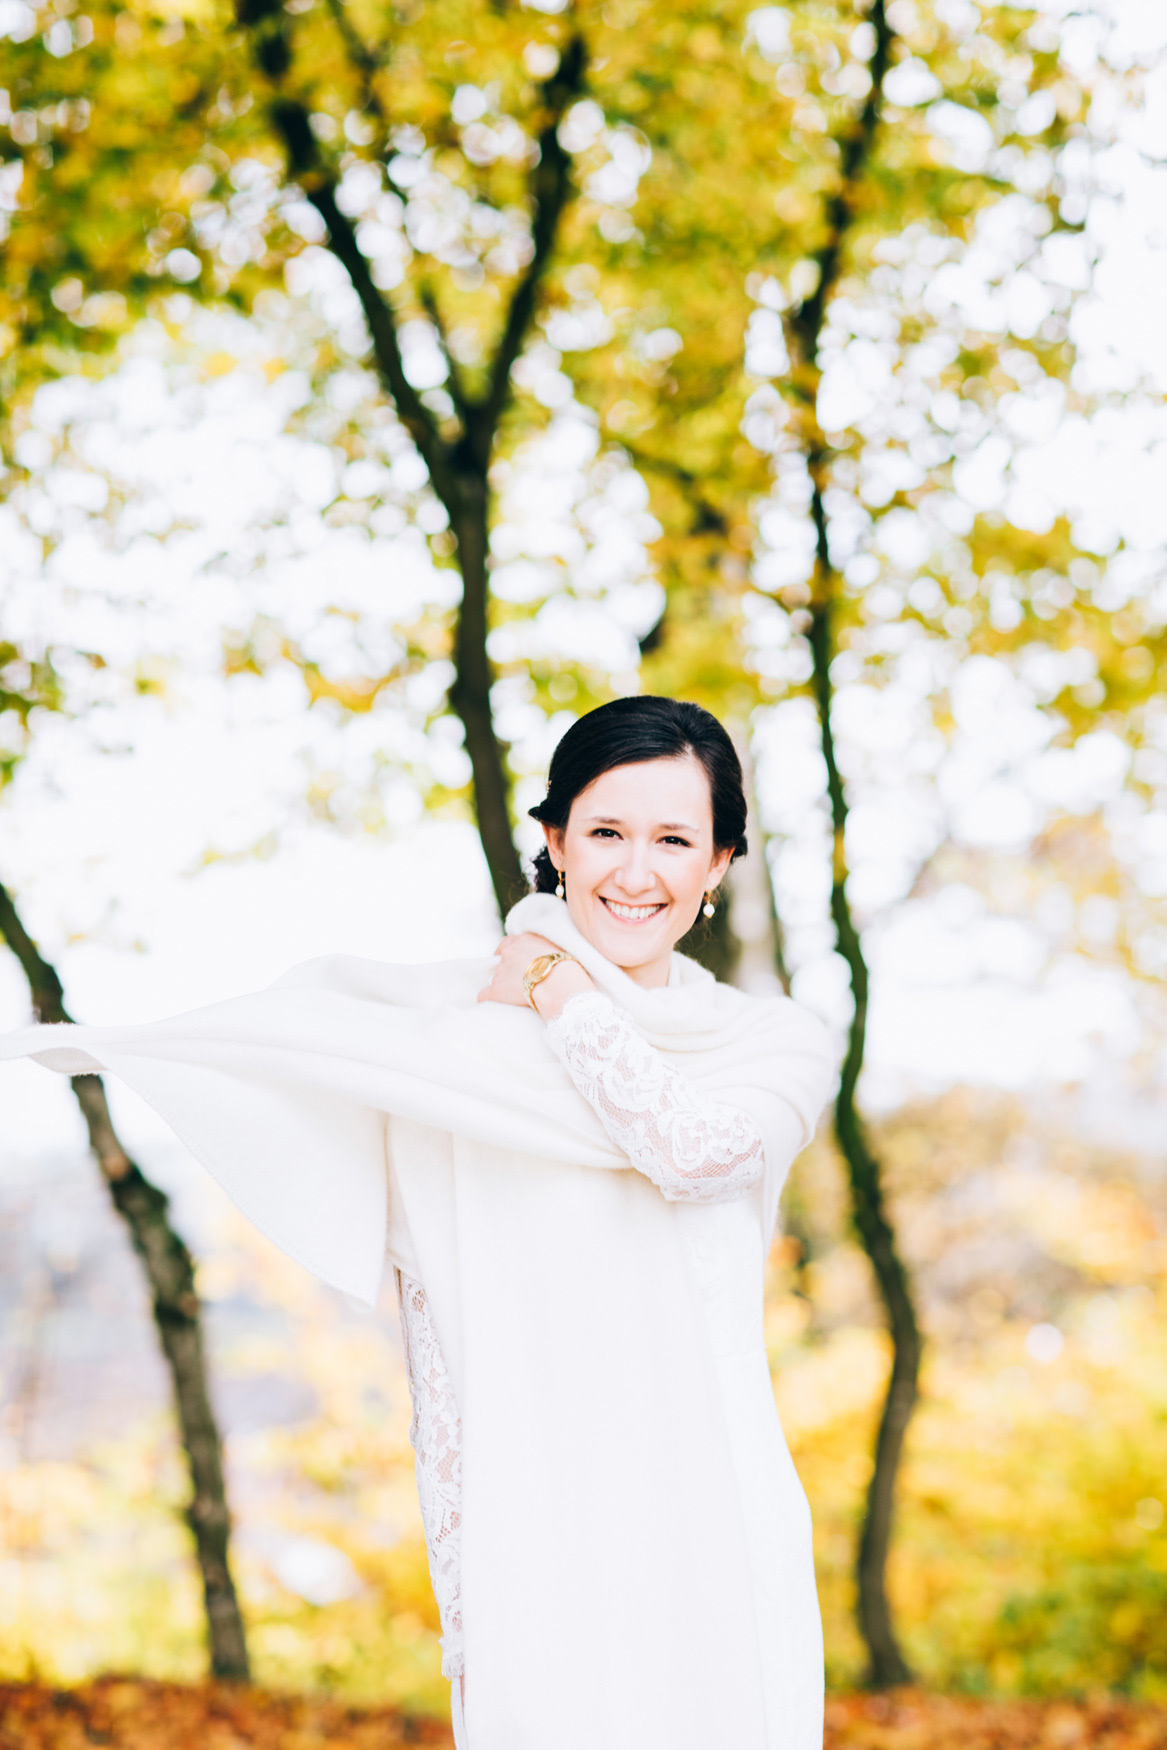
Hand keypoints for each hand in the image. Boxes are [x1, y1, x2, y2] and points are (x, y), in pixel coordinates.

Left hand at [477, 932, 595, 1016]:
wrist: (559, 982)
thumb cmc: (567, 968)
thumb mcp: (558, 950)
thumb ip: (547, 951)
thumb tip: (549, 961)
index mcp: (524, 941)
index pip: (508, 943)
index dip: (510, 954)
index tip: (515, 963)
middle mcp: (509, 952)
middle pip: (499, 960)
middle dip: (506, 970)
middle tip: (518, 981)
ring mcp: (501, 970)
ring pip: (494, 978)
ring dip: (502, 986)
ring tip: (516, 996)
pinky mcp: (496, 989)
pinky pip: (483, 994)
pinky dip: (488, 999)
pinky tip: (496, 1003)